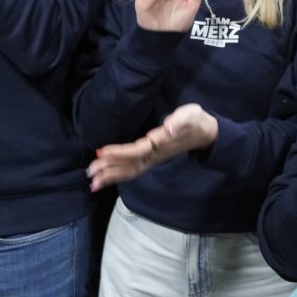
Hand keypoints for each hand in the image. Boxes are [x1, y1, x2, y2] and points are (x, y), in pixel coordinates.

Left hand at [86, 103, 218, 190]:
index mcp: (162, 142)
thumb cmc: (197, 122)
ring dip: (111, 175)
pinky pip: (133, 169)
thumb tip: (168, 128)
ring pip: (130, 170)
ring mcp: (154, 159)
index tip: (103, 152)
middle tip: (90, 171)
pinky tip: (105, 178)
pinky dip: (118, 174)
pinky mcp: (152, 159)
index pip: (139, 150)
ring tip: (92, 181)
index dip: (120, 152)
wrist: (207, 135)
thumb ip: (181, 120)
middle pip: (130, 165)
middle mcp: (156, 154)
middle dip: (110, 168)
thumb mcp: (192, 115)